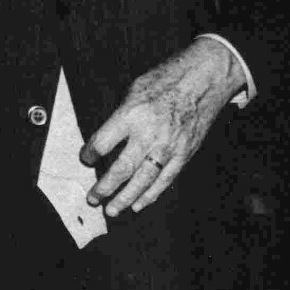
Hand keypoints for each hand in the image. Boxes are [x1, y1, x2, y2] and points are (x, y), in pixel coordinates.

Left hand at [81, 37, 245, 216]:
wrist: (203, 80)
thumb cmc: (167, 79)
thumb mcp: (135, 88)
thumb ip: (122, 115)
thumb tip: (109, 136)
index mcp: (132, 114)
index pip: (103, 142)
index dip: (90, 153)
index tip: (86, 158)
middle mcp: (148, 134)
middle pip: (121, 168)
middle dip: (105, 187)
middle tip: (93, 198)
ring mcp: (168, 147)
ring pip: (143, 181)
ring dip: (125, 198)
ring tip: (112, 210)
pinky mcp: (183, 154)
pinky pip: (164, 180)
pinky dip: (151, 195)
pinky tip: (139, 204)